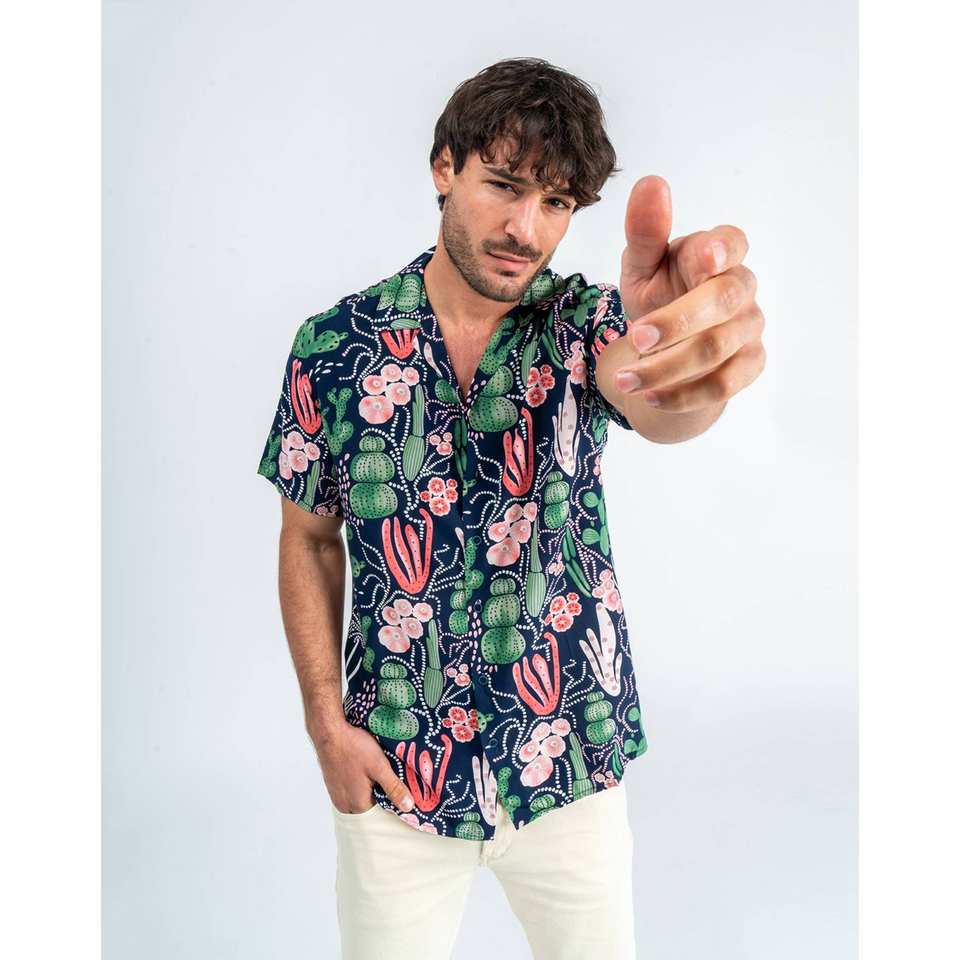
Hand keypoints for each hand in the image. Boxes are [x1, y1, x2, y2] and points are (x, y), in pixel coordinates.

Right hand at [308, 716, 414, 814]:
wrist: (329, 732)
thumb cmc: (353, 748)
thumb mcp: (379, 766)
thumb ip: (394, 788)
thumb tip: (408, 807)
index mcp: (357, 805)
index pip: (382, 811)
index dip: (393, 799)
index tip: (401, 787)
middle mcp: (344, 805)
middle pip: (370, 805)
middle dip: (380, 792)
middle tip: (390, 775)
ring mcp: (336, 795)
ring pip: (360, 796)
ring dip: (369, 787)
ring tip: (376, 770)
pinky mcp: (332, 785)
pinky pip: (350, 789)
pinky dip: (359, 782)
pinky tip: (363, 768)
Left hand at [614, 176, 765, 411]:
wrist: (667, 350)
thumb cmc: (659, 294)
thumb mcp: (642, 266)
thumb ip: (645, 232)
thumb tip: (651, 183)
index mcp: (718, 252)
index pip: (732, 242)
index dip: (722, 250)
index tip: (705, 258)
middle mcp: (741, 287)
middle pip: (725, 301)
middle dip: (678, 321)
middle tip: (635, 338)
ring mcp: (749, 327)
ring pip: (718, 349)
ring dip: (666, 368)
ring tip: (624, 380)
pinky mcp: (749, 364)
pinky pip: (722, 385)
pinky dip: (681, 394)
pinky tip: (648, 396)